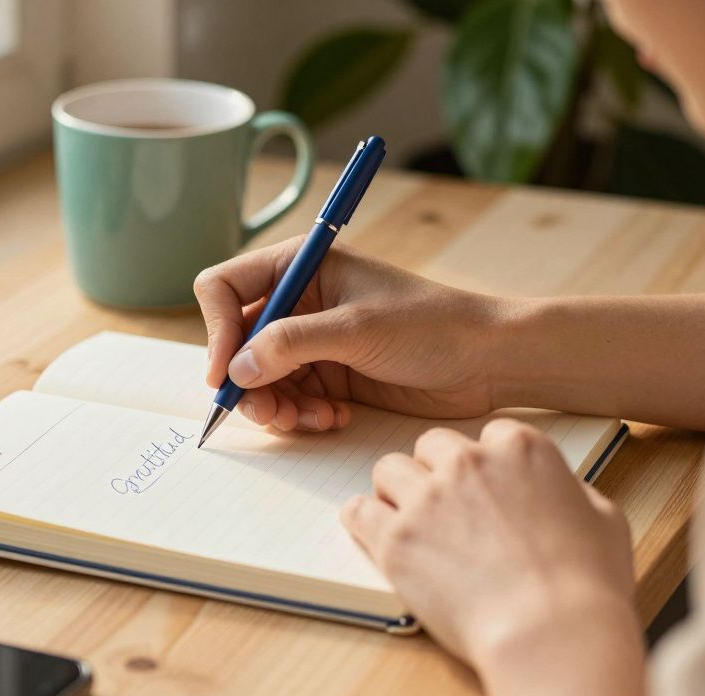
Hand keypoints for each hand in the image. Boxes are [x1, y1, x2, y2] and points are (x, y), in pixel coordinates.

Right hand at [194, 236, 512, 432]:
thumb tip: (236, 370)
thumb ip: (292, 344)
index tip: (226, 373)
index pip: (224, 288)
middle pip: (235, 342)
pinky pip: (288, 399)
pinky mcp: (328, 375)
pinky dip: (300, 415)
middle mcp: (298, 301)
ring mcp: (310, 341)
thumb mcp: (357, 329)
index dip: (217, 330)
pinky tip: (333, 418)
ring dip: (274, 405)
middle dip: (246, 381)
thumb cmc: (432, 325)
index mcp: (300, 265)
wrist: (487, 360)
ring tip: (309, 420)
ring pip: (258, 378)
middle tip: (269, 413)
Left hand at [341, 420, 645, 695]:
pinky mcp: (395, 539)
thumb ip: (572, 491)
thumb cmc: (587, 585)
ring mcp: (427, 498)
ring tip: (408, 520)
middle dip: (435, 471)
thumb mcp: (604, 520)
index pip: (487, 436)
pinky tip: (373, 532)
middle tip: (444, 506)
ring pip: (388, 470)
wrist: (550, 633)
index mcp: (520, 449)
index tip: (485, 487)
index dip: (485, 465)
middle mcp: (468, 462)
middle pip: (431, 446)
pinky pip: (358, 511)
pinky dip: (363, 520)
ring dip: (396, 491)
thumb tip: (559, 490)